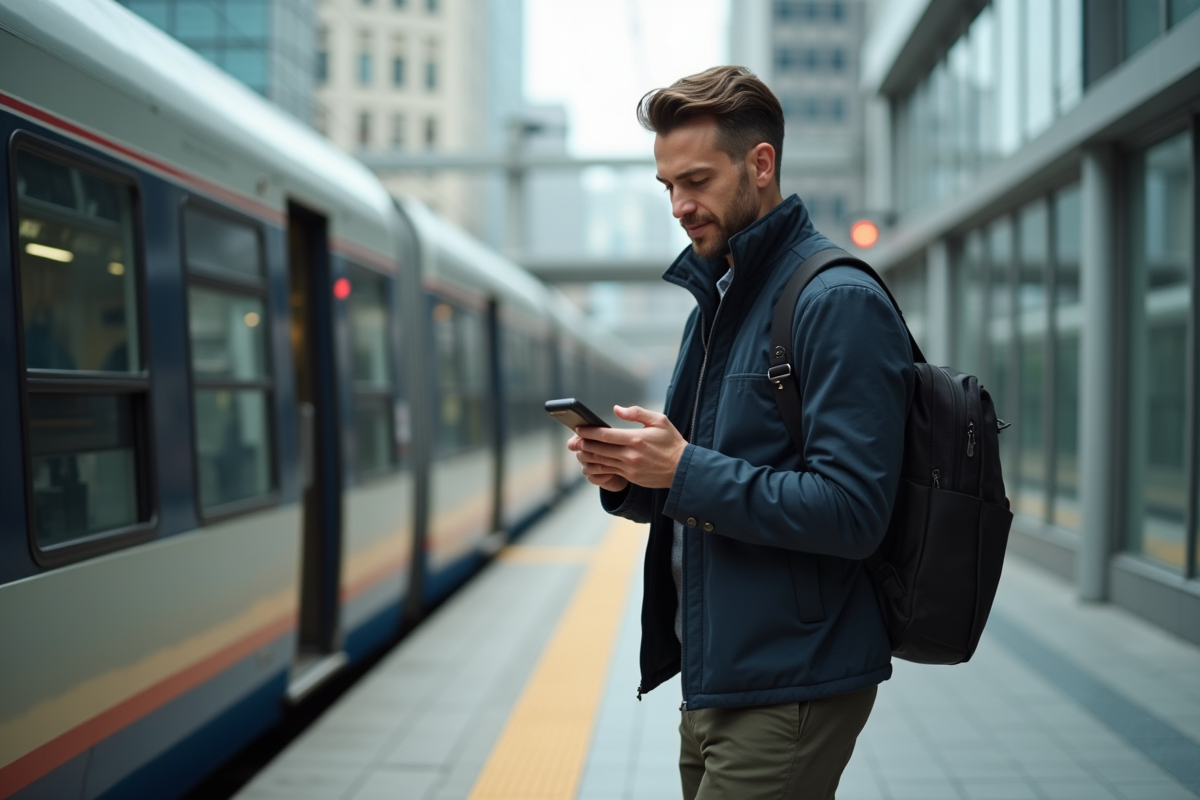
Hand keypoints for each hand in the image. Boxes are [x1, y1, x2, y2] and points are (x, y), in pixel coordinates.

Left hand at [568, 405, 686, 489]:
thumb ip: (637, 413)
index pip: (606, 435)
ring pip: (602, 462)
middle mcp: (631, 455)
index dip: (589, 432)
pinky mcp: (631, 477)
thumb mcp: (659, 420)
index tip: (579, 428)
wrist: (682, 469)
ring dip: (588, 456)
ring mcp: (630, 468)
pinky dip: (598, 467)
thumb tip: (617, 409)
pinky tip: (591, 462)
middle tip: (573, 441)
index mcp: (636, 438)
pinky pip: (609, 472)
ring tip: (579, 450)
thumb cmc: (672, 442)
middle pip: (599, 449)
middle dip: (583, 445)